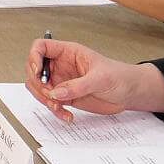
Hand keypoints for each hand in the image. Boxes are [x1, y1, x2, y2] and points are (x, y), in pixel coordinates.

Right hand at [25, 37, 163, 122]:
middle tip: (48, 95)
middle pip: (34, 70)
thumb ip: (77, 86)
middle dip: (38, 84)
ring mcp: (61, 82)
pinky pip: (51, 103)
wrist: (129, 93)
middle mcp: (61, 66)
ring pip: (39, 88)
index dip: (34, 57)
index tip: (37, 72)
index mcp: (68, 52)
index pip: (41, 47)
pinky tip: (66, 115)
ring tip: (58, 108)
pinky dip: (55, 111)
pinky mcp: (65, 97)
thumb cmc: (119, 76)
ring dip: (44, 100)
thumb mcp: (100, 78)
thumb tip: (56, 93)